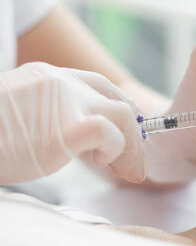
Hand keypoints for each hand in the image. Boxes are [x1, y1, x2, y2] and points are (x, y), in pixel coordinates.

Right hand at [0, 62, 145, 183]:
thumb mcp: (12, 113)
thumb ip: (43, 113)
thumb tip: (65, 135)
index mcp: (45, 76)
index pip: (98, 83)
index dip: (120, 107)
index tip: (128, 131)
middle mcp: (59, 83)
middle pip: (117, 100)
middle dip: (133, 133)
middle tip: (133, 163)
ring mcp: (64, 103)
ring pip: (122, 116)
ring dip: (130, 147)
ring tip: (121, 169)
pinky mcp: (67, 129)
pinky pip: (111, 134)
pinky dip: (116, 151)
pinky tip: (100, 163)